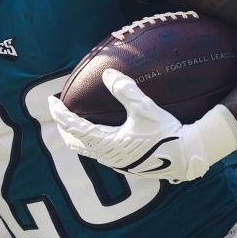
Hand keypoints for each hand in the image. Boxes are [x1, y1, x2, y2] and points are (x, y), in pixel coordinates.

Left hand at [47, 68, 236, 183]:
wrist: (185, 156)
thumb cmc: (166, 132)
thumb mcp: (145, 108)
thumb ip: (125, 90)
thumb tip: (108, 73)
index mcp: (108, 143)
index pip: (74, 127)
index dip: (60, 113)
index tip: (51, 101)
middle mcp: (107, 156)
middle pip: (74, 142)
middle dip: (63, 126)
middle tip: (58, 110)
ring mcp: (116, 163)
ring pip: (86, 150)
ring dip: (75, 135)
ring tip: (72, 121)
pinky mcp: (125, 165)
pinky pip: (98, 153)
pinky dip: (89, 141)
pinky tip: (98, 133)